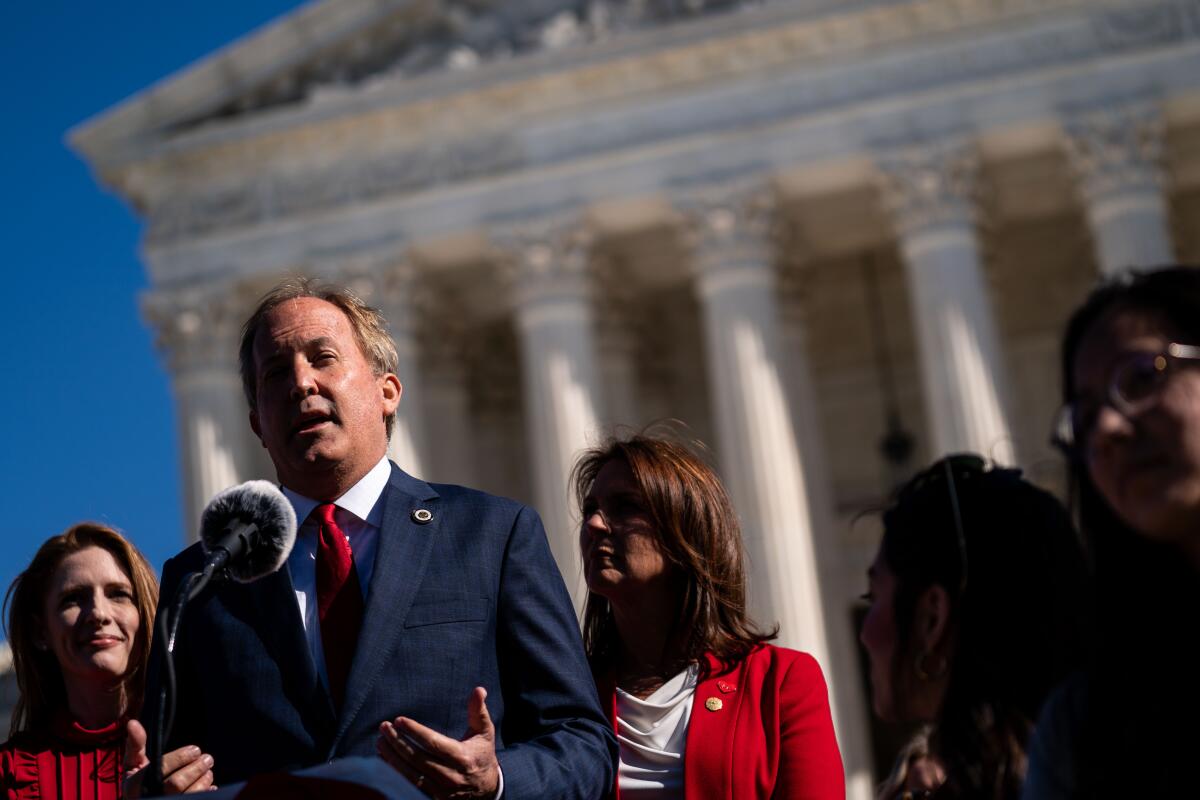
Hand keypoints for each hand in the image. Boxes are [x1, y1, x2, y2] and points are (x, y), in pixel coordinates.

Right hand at [123, 719, 216, 795]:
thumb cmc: (139, 780)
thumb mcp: (133, 763)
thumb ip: (135, 744)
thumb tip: (132, 723)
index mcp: (135, 785)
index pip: (161, 768)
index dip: (180, 757)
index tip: (195, 749)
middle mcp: (149, 797)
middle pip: (176, 784)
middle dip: (196, 769)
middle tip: (207, 758)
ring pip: (188, 795)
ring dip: (203, 781)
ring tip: (208, 771)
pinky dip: (206, 793)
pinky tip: (209, 786)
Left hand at [376, 687, 499, 798]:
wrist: (487, 788)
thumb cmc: (482, 754)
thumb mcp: (484, 732)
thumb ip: (478, 711)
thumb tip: (479, 689)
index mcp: (463, 757)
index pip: (433, 743)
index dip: (415, 731)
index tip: (399, 720)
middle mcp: (451, 776)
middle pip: (417, 758)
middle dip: (397, 742)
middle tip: (384, 727)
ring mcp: (442, 791)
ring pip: (410, 774)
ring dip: (392, 757)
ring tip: (381, 741)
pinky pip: (409, 787)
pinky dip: (395, 773)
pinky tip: (385, 760)